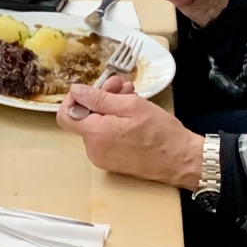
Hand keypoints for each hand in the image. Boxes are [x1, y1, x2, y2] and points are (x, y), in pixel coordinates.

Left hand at [56, 76, 202, 186]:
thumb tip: (75, 90)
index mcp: (95, 134)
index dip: (75, 98)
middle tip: (121, 84)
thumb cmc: (160, 132)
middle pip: (84, 117)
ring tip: (130, 94)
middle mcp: (93, 149)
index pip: (65, 115)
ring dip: (110, 107)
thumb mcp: (131, 105)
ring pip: (96, 125)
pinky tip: (132, 112)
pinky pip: (105, 137)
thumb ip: (99, 98)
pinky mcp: (112, 162)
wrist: (181, 160)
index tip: (92, 88)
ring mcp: (102, 158)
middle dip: (100, 97)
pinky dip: (114, 122)